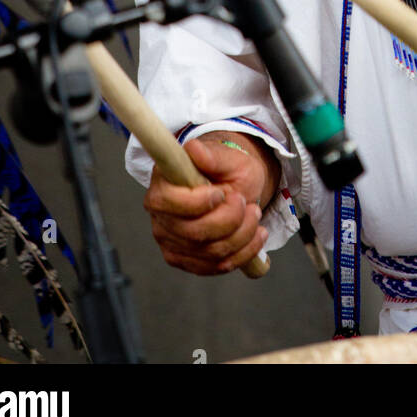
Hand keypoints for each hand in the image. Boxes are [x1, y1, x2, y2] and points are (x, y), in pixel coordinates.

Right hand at [145, 135, 269, 275]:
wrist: (235, 188)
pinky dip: (243, 252)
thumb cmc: (229, 170)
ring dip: (242, 235)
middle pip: (194, 233)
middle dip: (230, 219)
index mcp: (162, 183)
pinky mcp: (185, 259)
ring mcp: (170, 241)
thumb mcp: (229, 157)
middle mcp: (160, 215)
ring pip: (209, 252)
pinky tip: (256, 235)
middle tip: (247, 202)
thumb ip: (212, 155)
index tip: (222, 193)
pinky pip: (216, 267)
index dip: (198, 202)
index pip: (168, 202)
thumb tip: (194, 149)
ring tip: (255, 213)